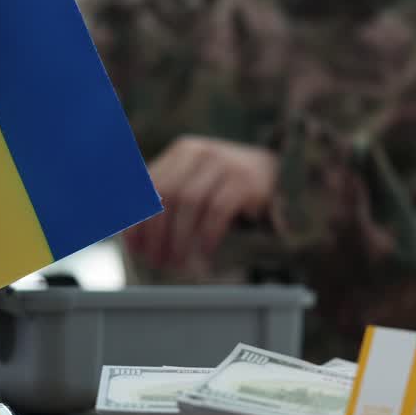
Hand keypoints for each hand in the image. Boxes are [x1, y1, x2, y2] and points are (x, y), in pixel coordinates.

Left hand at [126, 135, 278, 272]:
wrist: (281, 174)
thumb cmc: (230, 187)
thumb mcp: (198, 182)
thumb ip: (169, 198)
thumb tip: (134, 234)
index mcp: (182, 152)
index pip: (148, 186)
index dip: (138, 220)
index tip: (135, 249)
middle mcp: (201, 152)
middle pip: (166, 195)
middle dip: (157, 233)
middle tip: (157, 261)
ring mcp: (225, 163)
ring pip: (189, 203)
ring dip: (179, 239)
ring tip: (178, 263)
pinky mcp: (246, 180)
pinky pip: (217, 211)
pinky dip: (206, 235)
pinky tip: (203, 253)